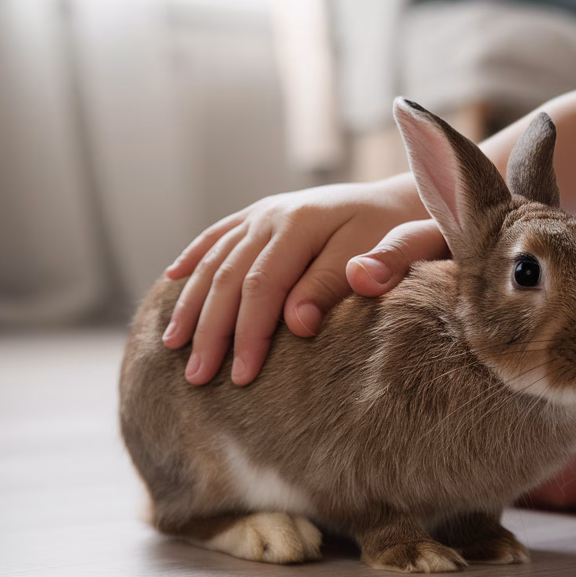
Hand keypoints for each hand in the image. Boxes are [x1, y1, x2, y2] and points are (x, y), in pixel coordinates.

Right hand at [162, 175, 446, 385]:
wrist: (403, 198)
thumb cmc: (396, 231)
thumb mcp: (380, 253)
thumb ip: (337, 284)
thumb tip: (298, 325)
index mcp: (302, 223)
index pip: (262, 286)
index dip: (249, 333)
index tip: (243, 377)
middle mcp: (274, 214)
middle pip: (229, 277)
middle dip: (211, 331)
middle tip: (197, 378)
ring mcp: (264, 212)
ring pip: (214, 260)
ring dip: (191, 304)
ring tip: (173, 347)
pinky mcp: (261, 214)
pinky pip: (217, 235)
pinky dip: (194, 258)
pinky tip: (172, 279)